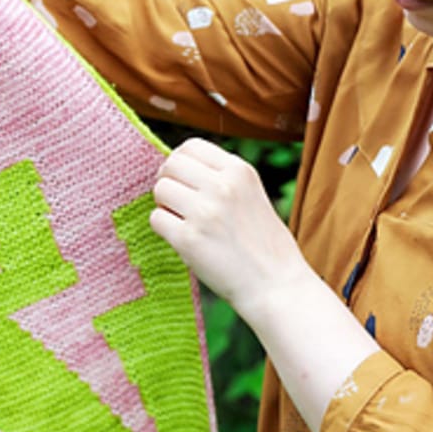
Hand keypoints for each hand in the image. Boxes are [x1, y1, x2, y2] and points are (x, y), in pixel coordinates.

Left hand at [150, 138, 301, 318]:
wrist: (275, 285)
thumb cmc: (263, 245)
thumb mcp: (250, 195)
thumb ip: (220, 179)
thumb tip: (175, 167)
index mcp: (239, 170)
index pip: (190, 146)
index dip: (179, 163)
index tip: (183, 181)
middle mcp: (221, 186)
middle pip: (170, 166)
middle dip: (168, 183)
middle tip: (178, 205)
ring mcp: (204, 211)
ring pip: (160, 191)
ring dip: (165, 207)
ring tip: (184, 223)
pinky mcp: (189, 239)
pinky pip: (156, 220)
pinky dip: (164, 230)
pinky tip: (183, 241)